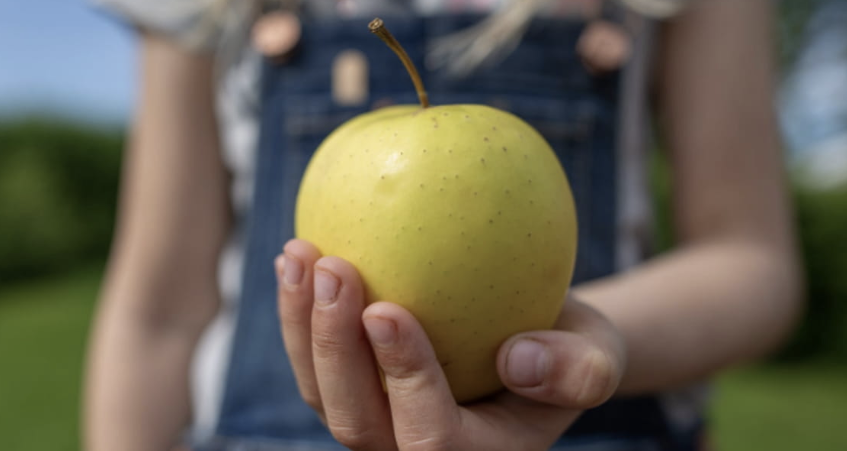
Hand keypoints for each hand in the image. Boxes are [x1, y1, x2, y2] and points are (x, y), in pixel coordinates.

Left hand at [276, 239, 625, 449]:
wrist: (534, 342)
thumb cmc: (569, 346)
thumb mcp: (597, 355)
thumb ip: (579, 370)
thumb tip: (518, 361)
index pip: (433, 437)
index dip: (405, 381)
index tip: (388, 309)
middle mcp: (414, 447)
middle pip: (357, 424)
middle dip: (335, 347)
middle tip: (335, 267)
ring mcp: (377, 421)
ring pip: (321, 395)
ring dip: (302, 326)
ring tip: (302, 253)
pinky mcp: (353, 388)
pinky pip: (312, 361)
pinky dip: (297, 312)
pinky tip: (295, 255)